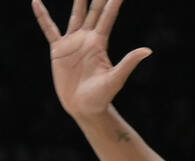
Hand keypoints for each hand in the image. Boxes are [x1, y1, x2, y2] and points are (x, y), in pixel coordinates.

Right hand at [32, 0, 151, 117]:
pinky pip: (49, 29)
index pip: (107, 17)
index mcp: (100, 43)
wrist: (84, 107)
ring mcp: (72, 43)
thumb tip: (148, 50)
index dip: (113, 3)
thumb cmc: (102, 96)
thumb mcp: (116, 78)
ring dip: (77, 2)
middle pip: (92, 12)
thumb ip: (129, 62)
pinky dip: (42, 16)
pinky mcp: (58, 50)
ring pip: (74, 16)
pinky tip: (36, 2)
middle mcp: (87, 39)